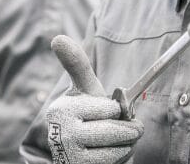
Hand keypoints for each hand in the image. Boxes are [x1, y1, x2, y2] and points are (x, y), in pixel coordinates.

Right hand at [46, 35, 143, 163]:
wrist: (73, 151)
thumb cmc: (85, 113)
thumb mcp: (83, 90)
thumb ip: (77, 65)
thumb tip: (58, 38)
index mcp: (61, 109)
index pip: (109, 109)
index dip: (116, 109)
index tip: (110, 110)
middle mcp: (61, 134)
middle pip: (114, 131)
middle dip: (129, 129)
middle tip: (132, 127)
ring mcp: (70, 156)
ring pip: (117, 150)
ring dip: (127, 145)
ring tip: (119, 140)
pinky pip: (115, 163)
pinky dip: (121, 158)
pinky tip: (111, 154)